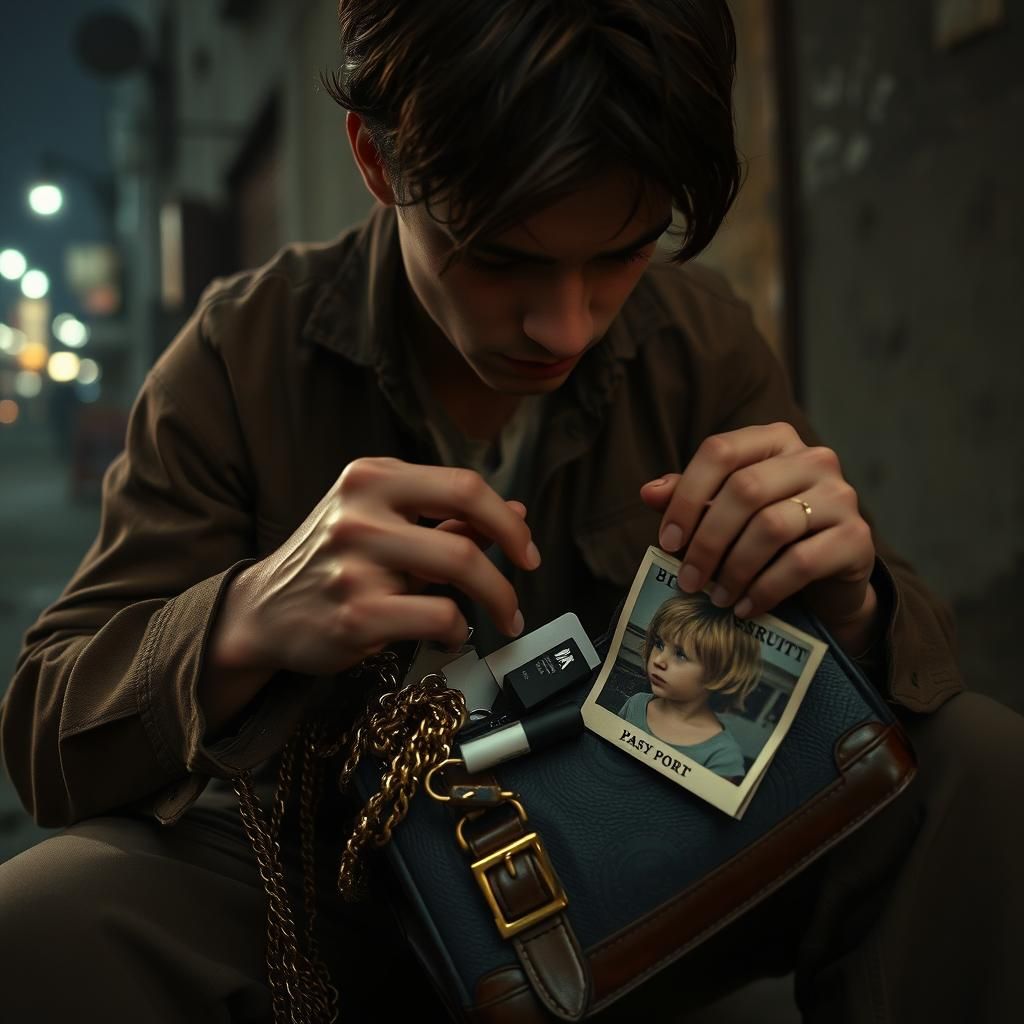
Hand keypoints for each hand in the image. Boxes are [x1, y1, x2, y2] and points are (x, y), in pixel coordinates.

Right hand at [213, 457, 540, 679]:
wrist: (262, 611)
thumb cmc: (331, 563)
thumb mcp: (382, 523)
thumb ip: (445, 517)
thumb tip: (516, 512)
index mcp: (371, 477)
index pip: (463, 485)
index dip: (507, 521)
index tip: (525, 549)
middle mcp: (359, 512)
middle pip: (465, 534)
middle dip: (508, 573)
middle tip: (518, 599)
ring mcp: (353, 563)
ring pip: (458, 573)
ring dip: (495, 601)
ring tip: (501, 618)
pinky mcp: (354, 613)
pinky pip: (438, 617)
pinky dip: (458, 629)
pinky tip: (449, 633)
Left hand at [639, 423, 877, 651]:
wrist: (829, 577)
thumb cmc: (766, 538)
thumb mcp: (723, 514)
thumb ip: (689, 497)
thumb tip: (649, 492)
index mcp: (775, 439)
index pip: (720, 451)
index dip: (686, 496)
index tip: (667, 541)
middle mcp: (813, 458)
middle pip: (744, 489)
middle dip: (707, 541)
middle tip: (688, 580)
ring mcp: (841, 496)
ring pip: (771, 527)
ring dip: (734, 570)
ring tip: (715, 597)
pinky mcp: (857, 538)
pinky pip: (801, 563)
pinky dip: (764, 590)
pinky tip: (744, 607)